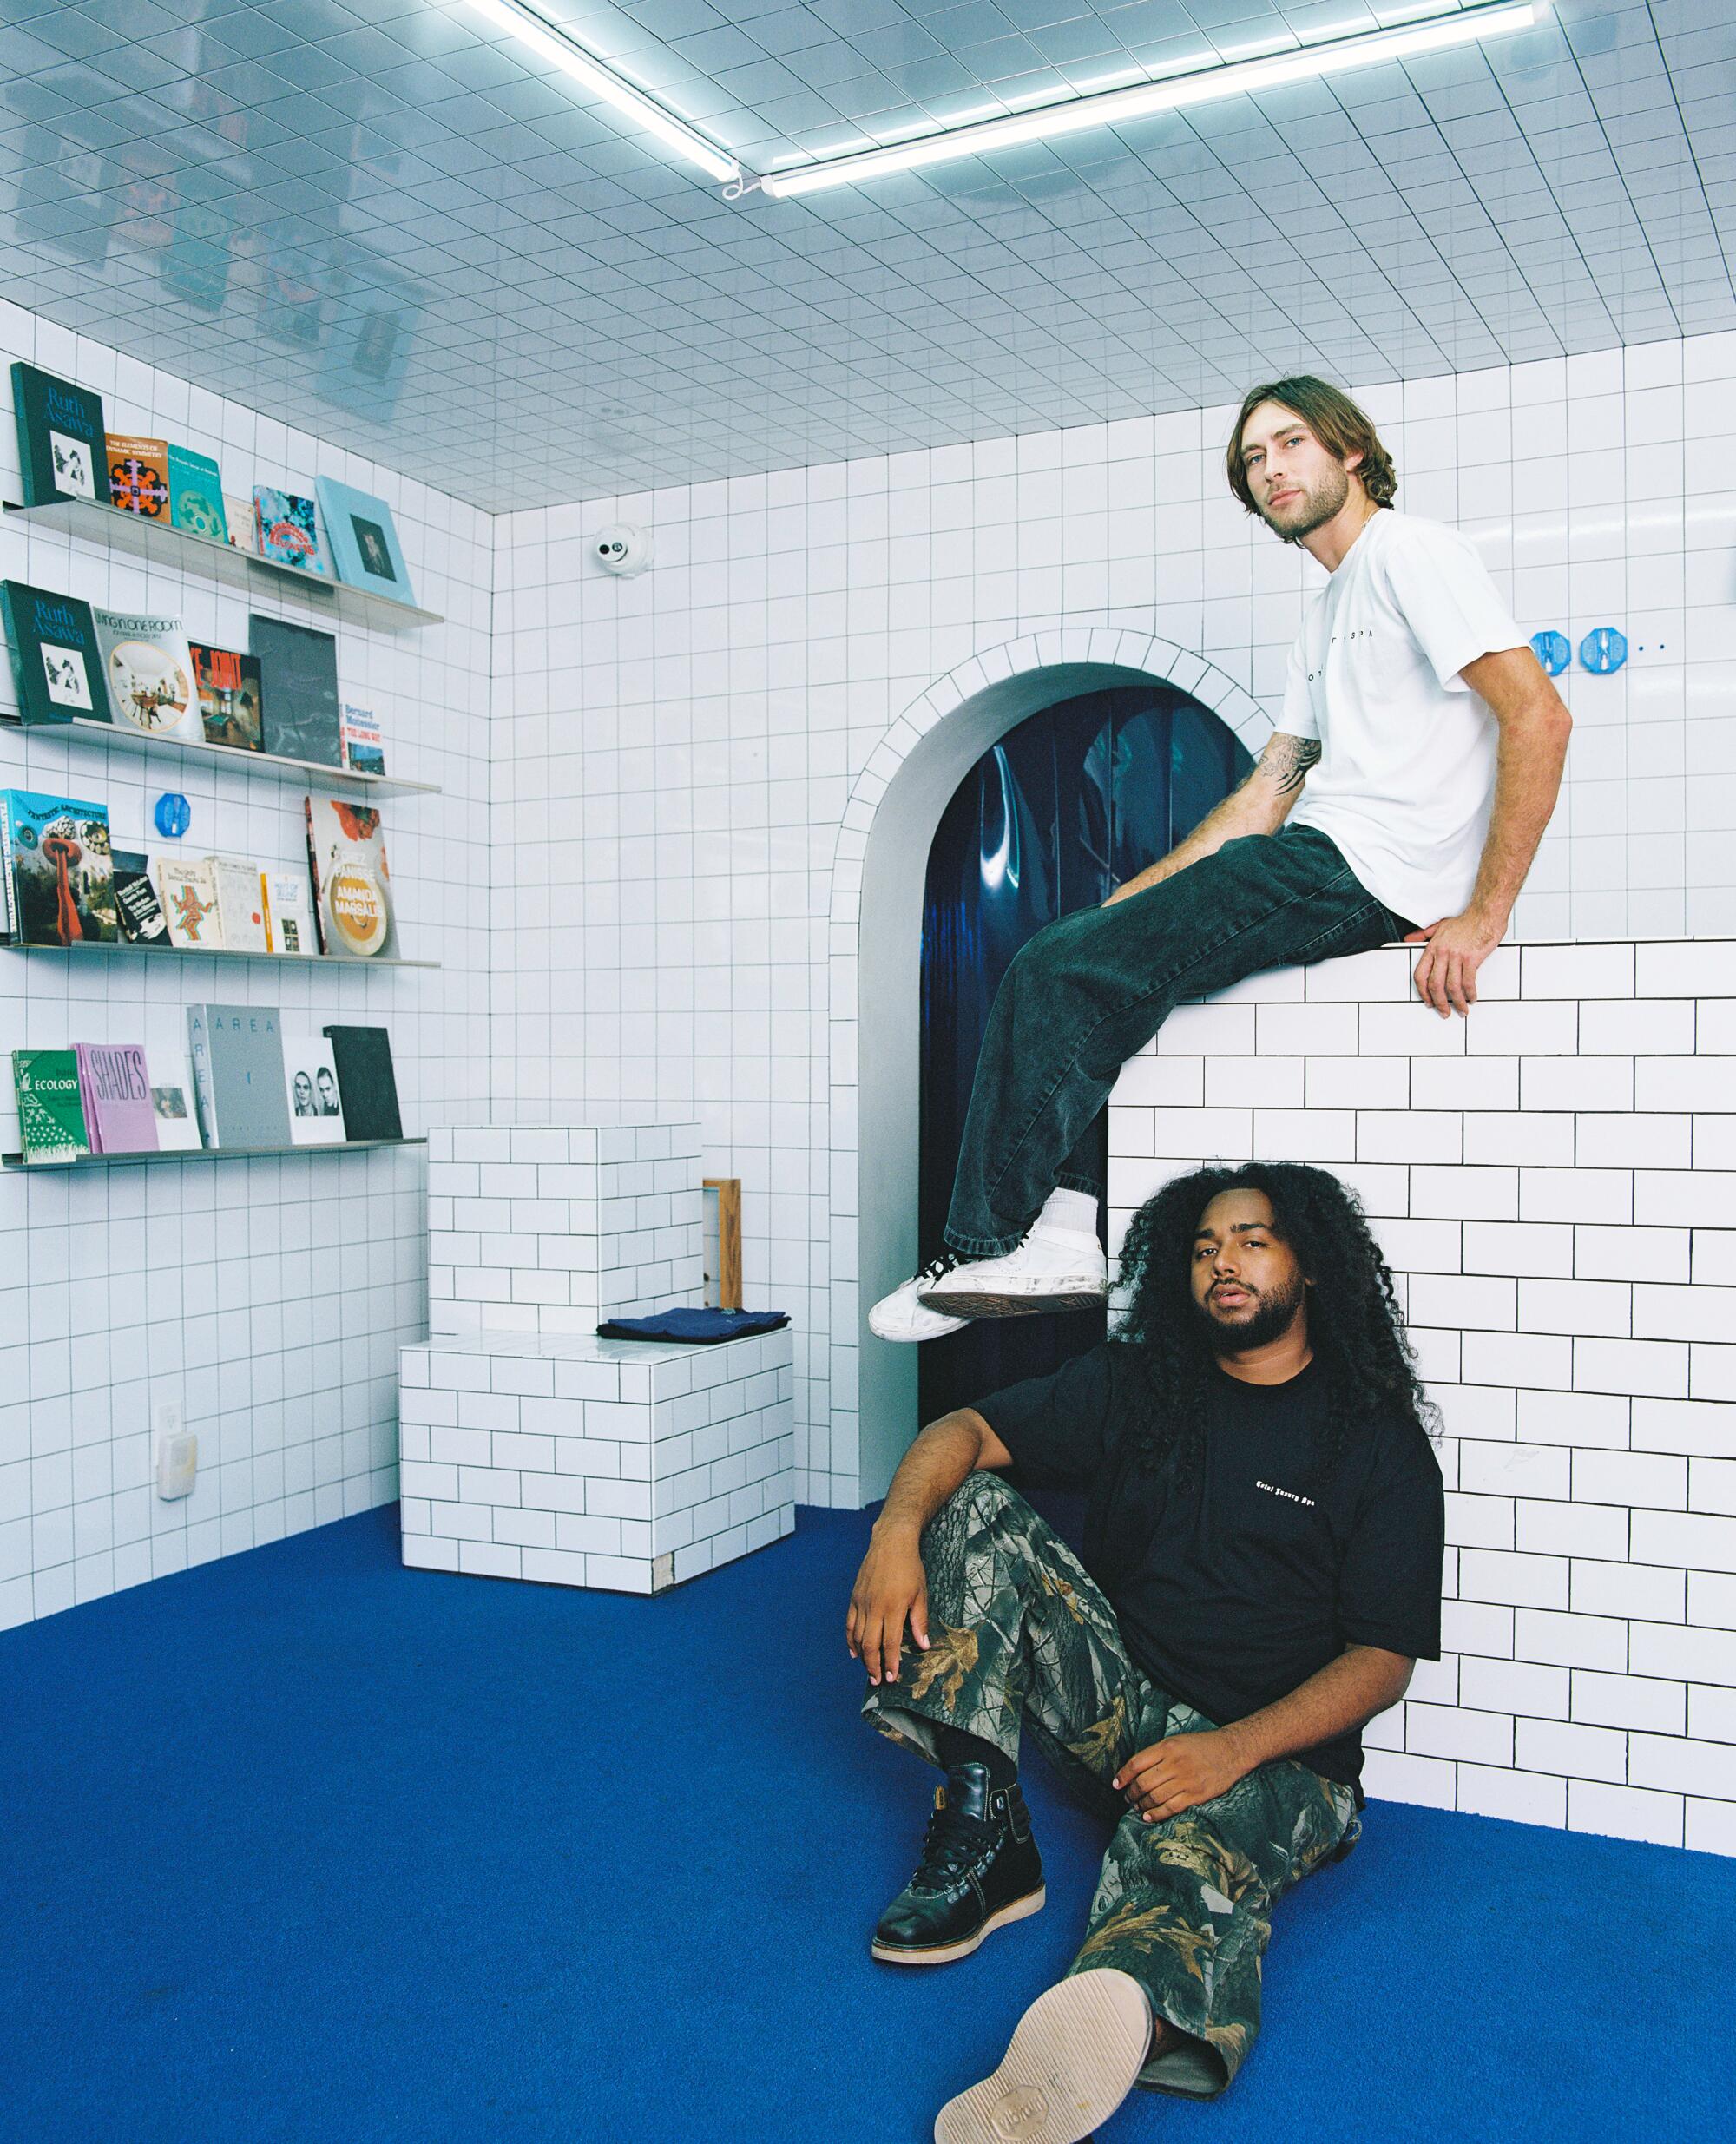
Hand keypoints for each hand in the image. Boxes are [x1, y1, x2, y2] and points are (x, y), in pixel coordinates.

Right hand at [846, 1528, 928, 1686]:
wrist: (891, 1542)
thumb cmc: (910, 1567)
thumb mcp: (921, 1593)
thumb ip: (920, 1621)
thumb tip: (923, 1645)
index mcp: (893, 1607)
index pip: (890, 1643)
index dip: (891, 1662)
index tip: (892, 1677)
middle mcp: (874, 1607)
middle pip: (870, 1644)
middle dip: (874, 1666)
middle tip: (878, 1681)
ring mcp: (862, 1602)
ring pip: (857, 1636)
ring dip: (862, 1656)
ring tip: (869, 1670)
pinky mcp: (854, 1597)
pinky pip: (849, 1623)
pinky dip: (850, 1640)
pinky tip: (854, 1651)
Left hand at [1113, 1730, 1247, 1821]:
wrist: (1231, 1751)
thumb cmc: (1202, 1745)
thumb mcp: (1177, 1741)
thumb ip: (1158, 1754)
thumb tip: (1137, 1771)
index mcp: (1167, 1747)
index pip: (1136, 1763)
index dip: (1123, 1775)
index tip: (1116, 1784)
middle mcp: (1174, 1763)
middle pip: (1143, 1782)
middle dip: (1131, 1793)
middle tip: (1128, 1797)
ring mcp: (1185, 1780)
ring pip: (1154, 1797)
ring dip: (1141, 1805)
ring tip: (1137, 1807)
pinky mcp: (1195, 1795)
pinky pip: (1170, 1808)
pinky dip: (1156, 1814)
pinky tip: (1148, 1816)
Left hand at [1404, 910, 1503, 1018]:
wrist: (1485, 915)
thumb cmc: (1465, 921)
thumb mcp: (1438, 926)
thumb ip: (1423, 935)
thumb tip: (1408, 940)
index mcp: (1432, 948)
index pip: (1421, 975)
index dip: (1423, 992)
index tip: (1428, 1001)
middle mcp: (1442, 953)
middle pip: (1435, 984)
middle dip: (1439, 1003)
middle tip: (1444, 1012)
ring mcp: (1457, 956)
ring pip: (1452, 986)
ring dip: (1457, 1002)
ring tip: (1461, 1010)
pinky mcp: (1472, 958)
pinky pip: (1468, 982)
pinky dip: (1470, 993)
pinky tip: (1472, 998)